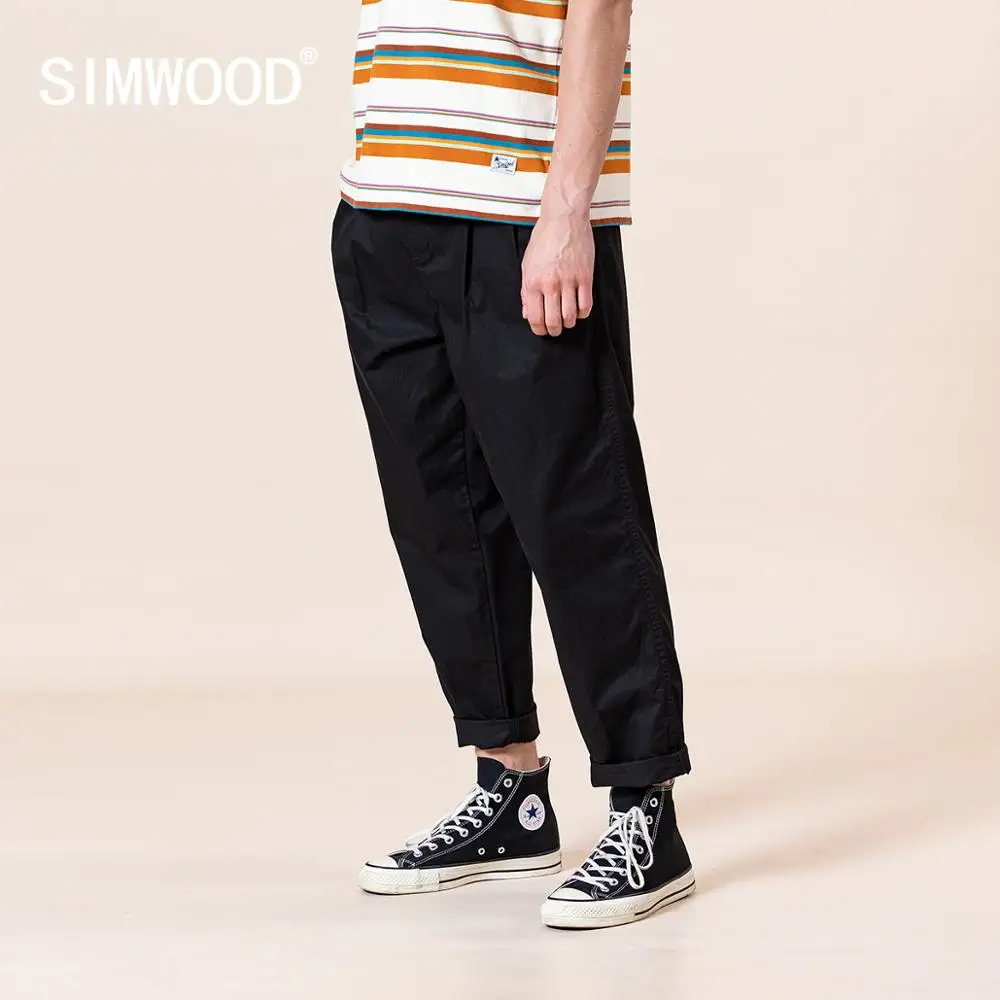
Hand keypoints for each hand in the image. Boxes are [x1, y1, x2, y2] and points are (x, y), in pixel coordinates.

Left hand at [521, 210, 594, 336]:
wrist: (563, 219)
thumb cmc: (544, 239)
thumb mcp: (527, 264)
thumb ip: (525, 291)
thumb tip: (527, 313)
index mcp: (533, 282)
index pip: (535, 318)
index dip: (539, 330)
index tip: (542, 330)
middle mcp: (550, 284)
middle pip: (553, 321)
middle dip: (554, 330)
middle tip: (556, 329)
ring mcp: (569, 281)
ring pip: (570, 316)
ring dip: (569, 323)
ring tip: (567, 320)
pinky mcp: (585, 277)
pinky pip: (586, 305)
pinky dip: (583, 313)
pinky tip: (579, 310)